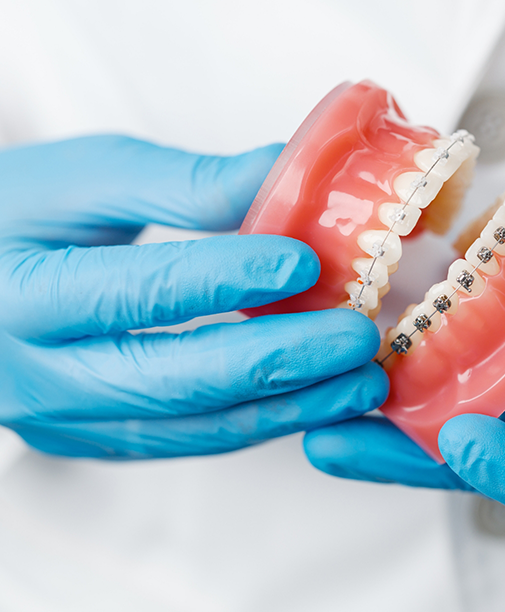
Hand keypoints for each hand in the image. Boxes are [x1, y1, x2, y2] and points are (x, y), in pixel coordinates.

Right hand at [0, 135, 384, 458]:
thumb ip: (186, 182)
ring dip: (288, 406)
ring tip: (362, 379)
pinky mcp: (98, 440)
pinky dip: (262, 419)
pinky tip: (320, 395)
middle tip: (357, 337)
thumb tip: (292, 171)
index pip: (135, 293)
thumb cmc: (9, 212)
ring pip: (194, 427)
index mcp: (16, 295)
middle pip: (175, 381)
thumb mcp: (84, 177)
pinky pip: (192, 439)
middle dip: (280, 362)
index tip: (304, 261)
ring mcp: (66, 422)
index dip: (224, 279)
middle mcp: (35, 378)